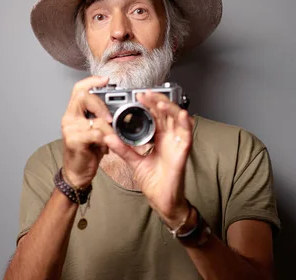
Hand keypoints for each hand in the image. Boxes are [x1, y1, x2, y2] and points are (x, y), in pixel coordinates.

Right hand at [61, 76, 114, 187]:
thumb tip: (120, 107)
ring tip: (113, 138)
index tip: (106, 80)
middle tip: (111, 117)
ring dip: (108, 129)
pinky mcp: (73, 141)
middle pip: (83, 96)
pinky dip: (105, 139)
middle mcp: (69, 118)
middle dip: (100, 104)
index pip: (79, 89)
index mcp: (74, 112)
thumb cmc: (87, 150)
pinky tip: (106, 147)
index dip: (92, 81)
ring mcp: (70, 129)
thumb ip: (101, 117)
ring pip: (94, 119)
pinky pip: (95, 134)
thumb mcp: (95, 130)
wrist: (77, 173)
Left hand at [103, 91, 192, 226]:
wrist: (161, 200)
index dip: (149, 105)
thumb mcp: (134, 162)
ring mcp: (177, 143)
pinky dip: (185, 123)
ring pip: (178, 120)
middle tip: (145, 94)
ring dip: (170, 109)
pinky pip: (187, 135)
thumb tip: (109, 137)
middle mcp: (170, 138)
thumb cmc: (153, 181)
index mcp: (159, 138)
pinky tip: (181, 114)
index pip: (156, 116)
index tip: (138, 96)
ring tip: (158, 101)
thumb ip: (123, 149)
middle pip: (166, 114)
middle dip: (157, 102)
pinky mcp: (183, 152)